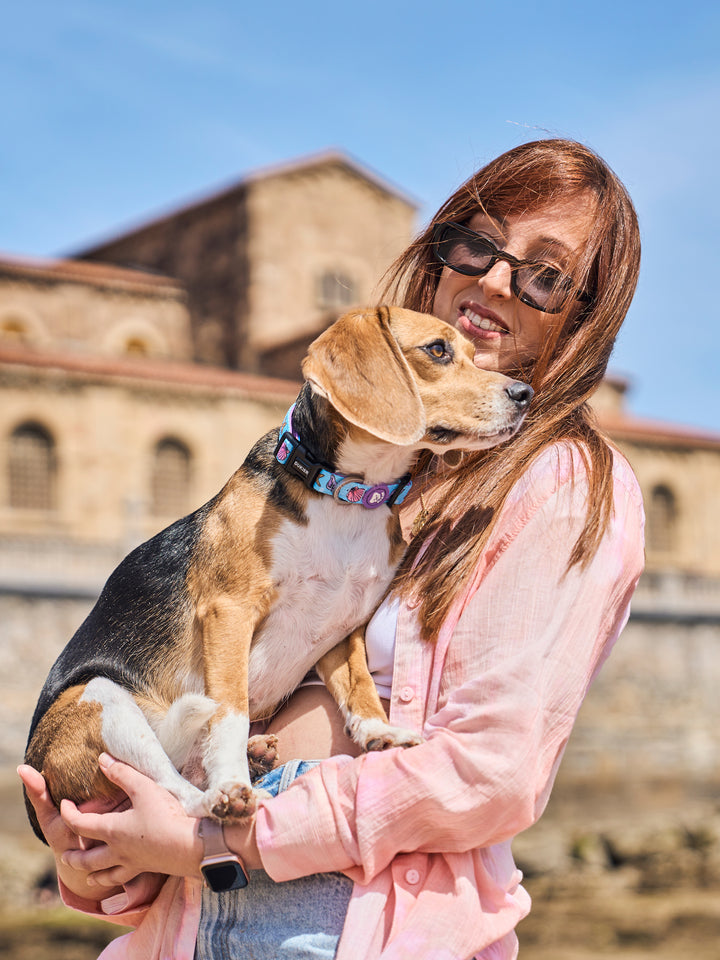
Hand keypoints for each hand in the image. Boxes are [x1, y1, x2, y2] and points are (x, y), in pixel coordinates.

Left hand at [57, 754, 203, 888]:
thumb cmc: (165, 815)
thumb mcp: (143, 788)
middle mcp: (117, 850)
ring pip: (103, 873)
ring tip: (85, 875)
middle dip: (73, 856)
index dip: (69, 814)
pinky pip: (124, 879)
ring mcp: (131, 862)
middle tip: (63, 854)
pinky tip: (116, 881)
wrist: (188, 846)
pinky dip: (114, 881)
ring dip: (90, 873)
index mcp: (112, 830)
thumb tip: (102, 759)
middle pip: (87, 858)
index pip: (80, 824)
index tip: (64, 805)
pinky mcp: (146, 868)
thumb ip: (122, 773)